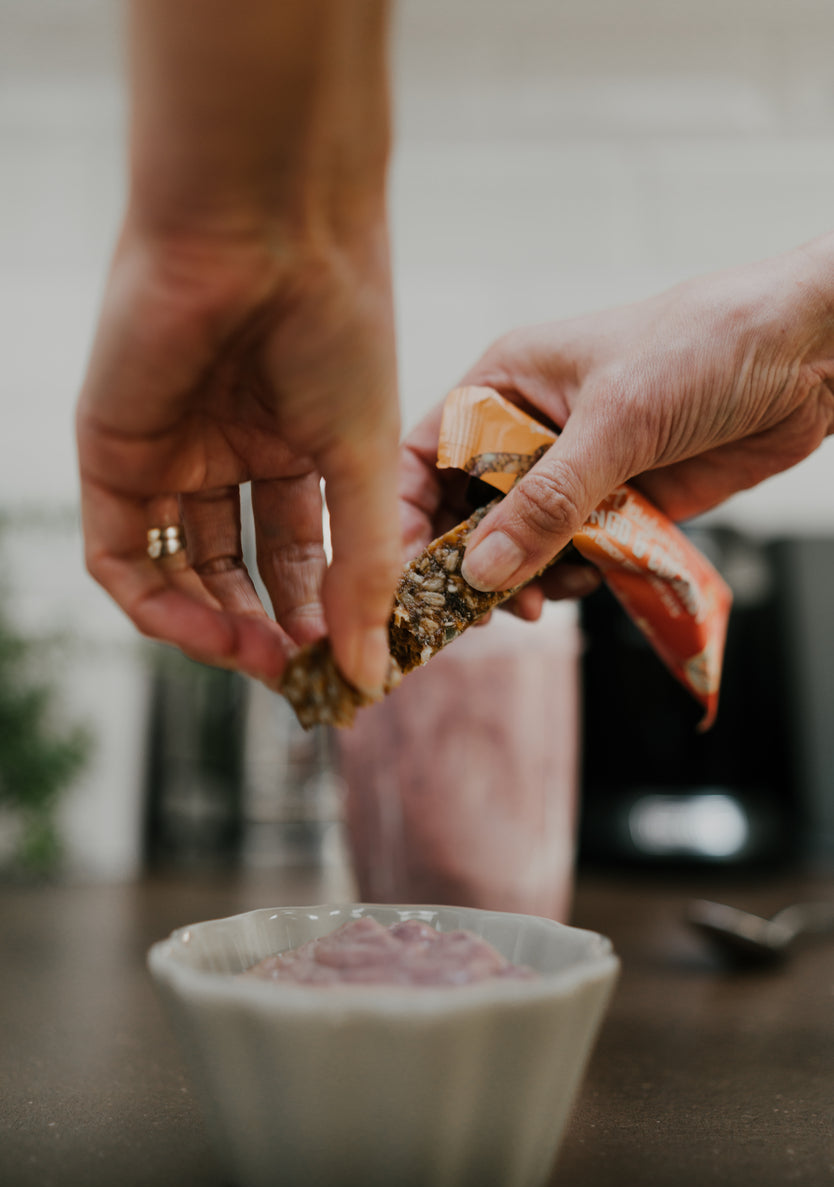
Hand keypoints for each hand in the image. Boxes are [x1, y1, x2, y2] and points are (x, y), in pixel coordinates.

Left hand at [76, 0, 400, 694]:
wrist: (266, 227)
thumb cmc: (334, 324)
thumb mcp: (364, 462)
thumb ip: (365, 570)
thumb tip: (373, 673)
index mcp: (297, 445)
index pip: (302, 555)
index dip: (325, 617)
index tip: (351, 672)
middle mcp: (231, 452)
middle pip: (241, 573)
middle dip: (273, 632)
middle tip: (305, 680)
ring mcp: (171, 453)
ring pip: (183, 574)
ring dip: (221, 632)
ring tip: (269, 665)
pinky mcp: (113, 453)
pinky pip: (123, 558)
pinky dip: (163, 608)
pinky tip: (217, 635)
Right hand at [421, 237, 833, 594]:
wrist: (810, 354)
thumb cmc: (705, 345)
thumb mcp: (616, 420)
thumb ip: (547, 500)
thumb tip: (482, 571)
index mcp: (506, 382)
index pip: (426, 452)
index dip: (404, 514)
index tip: (404, 574)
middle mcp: (530, 428)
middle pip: (466, 509)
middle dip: (466, 563)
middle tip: (473, 611)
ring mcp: (576, 470)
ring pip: (520, 542)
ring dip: (522, 579)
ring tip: (536, 603)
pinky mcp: (619, 504)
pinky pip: (574, 555)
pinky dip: (572, 579)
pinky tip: (583, 583)